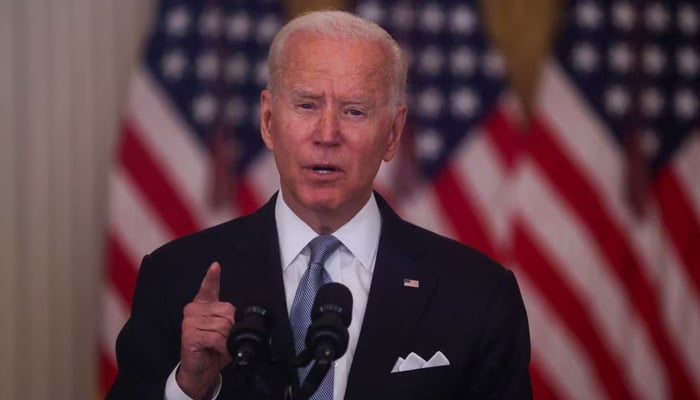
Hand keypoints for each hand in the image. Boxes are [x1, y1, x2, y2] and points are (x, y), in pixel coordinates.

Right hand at [177, 262, 234, 398]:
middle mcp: (193, 310)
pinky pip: (216, 337)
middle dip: (231, 328)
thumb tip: (234, 315)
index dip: (212, 277)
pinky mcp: (189, 335)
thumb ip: (228, 318)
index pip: (208, 287)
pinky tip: (215, 349)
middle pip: (227, 311)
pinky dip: (221, 346)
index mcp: (202, 305)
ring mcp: (189, 322)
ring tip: (217, 345)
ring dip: (226, 339)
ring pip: (223, 325)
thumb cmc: (212, 348)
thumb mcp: (223, 330)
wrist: (200, 369)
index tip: (216, 266)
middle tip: (222, 338)